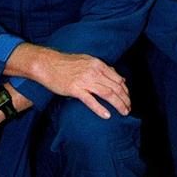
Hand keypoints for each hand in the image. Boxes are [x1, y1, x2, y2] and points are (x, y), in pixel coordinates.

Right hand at [7, 44, 129, 119]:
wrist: (47, 64)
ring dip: (118, 104)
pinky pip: (91, 101)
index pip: (118, 79)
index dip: (126, 91)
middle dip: (125, 99)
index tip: (128, 99)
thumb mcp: (88, 61)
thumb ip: (103, 69)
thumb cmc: (66, 63)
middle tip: (128, 109)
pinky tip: (107, 116)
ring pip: (107, 94)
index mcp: (98, 64)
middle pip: (115, 87)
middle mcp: (94, 71)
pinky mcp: (75, 89)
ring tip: (124, 113)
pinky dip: (101, 109)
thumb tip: (119, 77)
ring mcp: (84, 80)